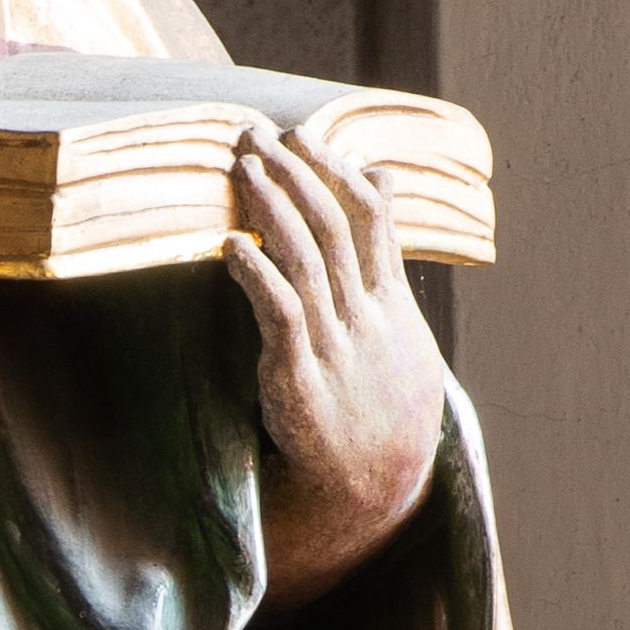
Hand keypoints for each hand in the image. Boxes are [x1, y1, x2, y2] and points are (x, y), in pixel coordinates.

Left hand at [222, 123, 446, 604]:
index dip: (336, 171)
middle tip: (254, 133)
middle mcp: (367, 319)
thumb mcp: (398, 333)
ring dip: (272, 209)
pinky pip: (282, 319)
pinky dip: (257, 276)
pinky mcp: (304, 384)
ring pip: (308, 262)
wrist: (379, 496)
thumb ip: (382, 258)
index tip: (303, 136)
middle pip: (334, 227)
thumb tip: (383, 179)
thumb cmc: (379, 411)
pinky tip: (231, 247)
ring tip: (240, 167)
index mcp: (390, 305)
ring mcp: (339, 351)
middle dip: (295, 174)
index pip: (371, 218)